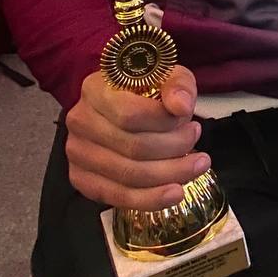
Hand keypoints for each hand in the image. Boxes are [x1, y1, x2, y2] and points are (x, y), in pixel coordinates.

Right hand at [64, 65, 209, 210]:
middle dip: (175, 151)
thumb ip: (178, 86)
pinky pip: (118, 196)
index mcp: (95, 89)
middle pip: (133, 147)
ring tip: (196, 167)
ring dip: (170, 175)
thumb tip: (182, 106)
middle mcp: (80, 121)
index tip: (192, 123)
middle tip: (200, 150)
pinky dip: (150, 199)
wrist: (122, 110)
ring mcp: (77, 153)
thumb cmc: (146, 93)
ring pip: (128, 175)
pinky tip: (175, 193)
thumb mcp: (167, 77)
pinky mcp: (81, 180)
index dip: (166, 124)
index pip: (130, 114)